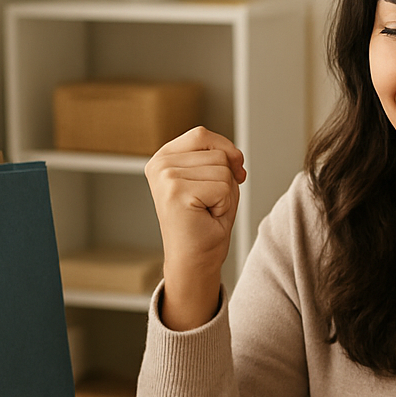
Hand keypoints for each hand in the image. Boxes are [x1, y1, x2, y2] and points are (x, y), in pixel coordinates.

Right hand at [144, 127, 245, 330]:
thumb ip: (222, 158)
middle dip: (225, 182)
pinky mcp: (176, 191)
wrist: (194, 261)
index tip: (226, 179)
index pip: (202, 135)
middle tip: (207, 205)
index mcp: (163, 157)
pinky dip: (225, 205)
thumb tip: (236, 156)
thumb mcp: (216, 180)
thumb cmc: (205, 224)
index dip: (225, 153)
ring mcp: (166, 176)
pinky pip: (224, 186)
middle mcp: (159, 164)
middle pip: (217, 153)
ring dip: (226, 195)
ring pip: (223, 169)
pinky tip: (206, 217)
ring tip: (206, 211)